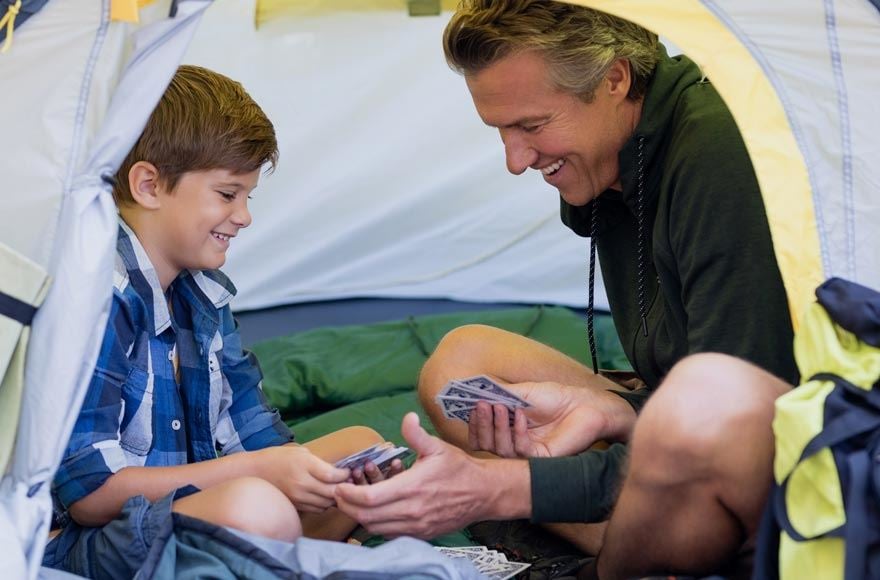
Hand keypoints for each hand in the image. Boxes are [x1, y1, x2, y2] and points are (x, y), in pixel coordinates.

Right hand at [254, 445, 349, 512]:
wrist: (254, 472)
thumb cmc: (279, 458)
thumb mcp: (301, 452)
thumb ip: (319, 463)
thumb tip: (338, 471)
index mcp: (304, 465)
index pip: (333, 475)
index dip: (345, 474)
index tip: (348, 471)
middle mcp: (302, 483)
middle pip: (332, 492)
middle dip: (344, 487)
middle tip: (349, 481)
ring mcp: (298, 497)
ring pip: (326, 503)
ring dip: (335, 497)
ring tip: (337, 488)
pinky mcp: (295, 506)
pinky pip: (317, 509)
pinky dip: (324, 504)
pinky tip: (324, 495)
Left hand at [335, 413, 526, 537]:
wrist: (483, 493)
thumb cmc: (459, 469)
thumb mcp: (437, 447)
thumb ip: (416, 434)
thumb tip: (407, 417)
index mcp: (412, 488)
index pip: (368, 499)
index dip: (348, 494)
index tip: (339, 485)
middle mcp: (411, 511)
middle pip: (366, 517)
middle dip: (347, 506)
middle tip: (340, 494)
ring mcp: (416, 526)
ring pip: (375, 528)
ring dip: (360, 516)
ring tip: (355, 501)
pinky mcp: (421, 534)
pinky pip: (389, 534)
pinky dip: (376, 524)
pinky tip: (375, 510)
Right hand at [467, 381, 634, 457]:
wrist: (582, 403)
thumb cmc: (553, 397)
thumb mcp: (520, 392)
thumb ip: (497, 396)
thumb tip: (472, 395)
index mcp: (506, 430)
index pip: (481, 435)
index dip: (474, 423)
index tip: (471, 405)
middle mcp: (513, 444)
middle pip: (485, 445)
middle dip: (481, 425)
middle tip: (481, 405)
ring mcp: (526, 453)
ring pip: (499, 450)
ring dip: (496, 426)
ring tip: (500, 406)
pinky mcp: (540, 458)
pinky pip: (520, 450)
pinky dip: (517, 431)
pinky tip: (521, 415)